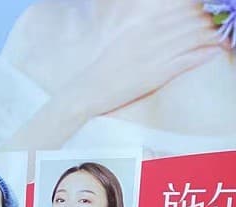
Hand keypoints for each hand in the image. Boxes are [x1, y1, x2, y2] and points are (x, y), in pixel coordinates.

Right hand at [3, 0, 221, 119]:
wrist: (89, 90)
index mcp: (144, 26)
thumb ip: (140, 30)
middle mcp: (152, 36)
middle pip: (191, 22)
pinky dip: (204, 54)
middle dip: (209, 20)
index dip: (197, 10)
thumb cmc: (103, 68)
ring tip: (224, 36)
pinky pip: (188, 60)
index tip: (208, 12)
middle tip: (222, 21)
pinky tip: (215, 50)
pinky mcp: (158, 73)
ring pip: (194, 38)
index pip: (179, 11)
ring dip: (212, 35)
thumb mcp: (121, 40)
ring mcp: (156, 55)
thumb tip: (153, 23)